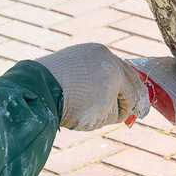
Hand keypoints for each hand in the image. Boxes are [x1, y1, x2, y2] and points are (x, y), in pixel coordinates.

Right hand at [35, 43, 150, 130]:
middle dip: (130, 106)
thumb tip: (115, 93)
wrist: (37, 87)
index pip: (128, 72)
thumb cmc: (50, 79)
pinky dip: (93, 121)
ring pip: (116, 109)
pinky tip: (77, 113)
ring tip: (79, 107)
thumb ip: (96, 75)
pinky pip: (105, 119)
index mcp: (102, 54)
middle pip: (132, 92)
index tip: (138, 100)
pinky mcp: (104, 105)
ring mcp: (109, 87)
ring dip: (102, 115)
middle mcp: (111, 68)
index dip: (134, 88)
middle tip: (133, 114)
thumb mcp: (75, 66)